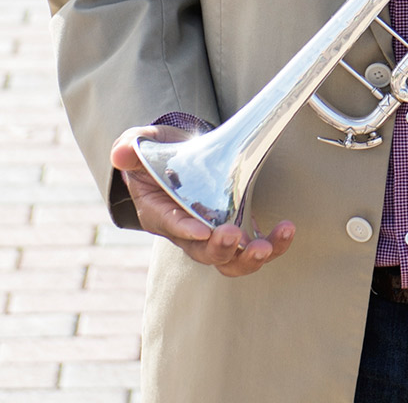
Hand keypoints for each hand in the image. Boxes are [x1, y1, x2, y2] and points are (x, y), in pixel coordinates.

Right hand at [110, 125, 295, 276]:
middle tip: (233, 236)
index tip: (202, 230)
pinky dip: (273, 245)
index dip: (186, 230)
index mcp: (160, 213)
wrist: (177, 157)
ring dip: (250, 258)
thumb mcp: (138, 146)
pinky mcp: (237, 229)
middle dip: (219, 249)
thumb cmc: (156, 155)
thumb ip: (130, 148)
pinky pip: (254, 248)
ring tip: (267, 245)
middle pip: (203, 254)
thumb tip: (120, 153)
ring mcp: (213, 235)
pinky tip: (286, 230)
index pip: (172, 226)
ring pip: (230, 261)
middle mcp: (187, 233)